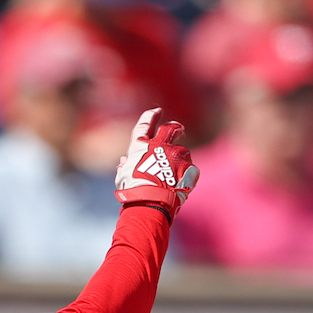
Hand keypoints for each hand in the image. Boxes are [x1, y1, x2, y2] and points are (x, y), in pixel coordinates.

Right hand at [113, 107, 199, 221]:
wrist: (152, 201)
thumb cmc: (133, 189)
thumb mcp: (123, 177)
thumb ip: (126, 166)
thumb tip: (125, 161)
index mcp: (141, 146)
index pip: (146, 124)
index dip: (150, 116)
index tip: (156, 111)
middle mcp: (161, 145)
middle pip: (170, 128)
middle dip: (174, 127)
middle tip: (178, 129)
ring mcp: (177, 155)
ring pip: (180, 152)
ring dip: (177, 159)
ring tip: (171, 175)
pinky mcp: (189, 166)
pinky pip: (188, 168)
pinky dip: (183, 174)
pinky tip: (177, 184)